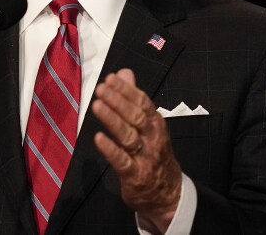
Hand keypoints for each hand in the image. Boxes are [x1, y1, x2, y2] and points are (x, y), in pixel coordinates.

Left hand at [91, 69, 181, 233]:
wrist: (167, 192)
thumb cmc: (152, 152)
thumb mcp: (148, 124)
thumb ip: (134, 98)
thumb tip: (124, 72)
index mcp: (155, 123)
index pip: (142, 102)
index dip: (127, 90)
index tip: (111, 78)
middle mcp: (152, 137)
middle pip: (136, 117)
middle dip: (118, 101)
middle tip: (101, 88)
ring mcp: (144, 156)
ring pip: (128, 136)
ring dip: (113, 120)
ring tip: (97, 106)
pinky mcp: (135, 175)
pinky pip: (122, 160)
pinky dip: (110, 149)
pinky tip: (98, 138)